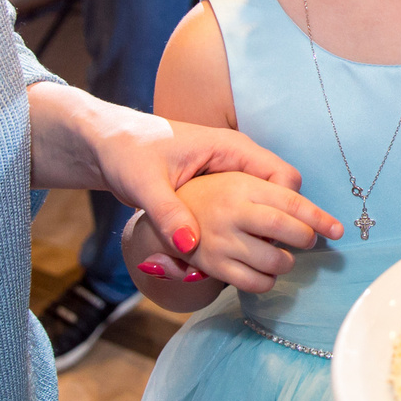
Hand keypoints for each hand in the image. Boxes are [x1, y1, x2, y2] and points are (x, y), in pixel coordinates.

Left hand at [80, 111, 316, 257]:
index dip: (291, 210)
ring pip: (270, 201)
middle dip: (294, 222)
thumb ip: (169, 214)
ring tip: (277, 258)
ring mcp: (229, 172)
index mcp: (230, 148)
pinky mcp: (217, 186)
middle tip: (292, 255)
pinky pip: (250, 206)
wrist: (105, 143)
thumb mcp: (145, 185)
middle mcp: (236, 158)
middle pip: (285, 191)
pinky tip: (250, 250)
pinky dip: (255, 227)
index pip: (283, 178)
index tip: (278, 241)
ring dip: (274, 227)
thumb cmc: (127, 154)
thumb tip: (191, 246)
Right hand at [135, 169, 336, 292]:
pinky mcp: (211, 265)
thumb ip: (269, 189)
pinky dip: (267, 281)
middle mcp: (232, 212)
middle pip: (286, 230)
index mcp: (241, 185)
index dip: (319, 217)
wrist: (155, 199)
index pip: (291, 202)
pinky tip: (266, 272)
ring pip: (273, 260)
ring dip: (286, 262)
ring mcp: (221, 240)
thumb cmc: (208, 190)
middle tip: (309, 240)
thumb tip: (307, 210)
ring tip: (284, 256)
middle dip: (306, 238)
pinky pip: (253, 282)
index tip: (338, 229)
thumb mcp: (234, 177)